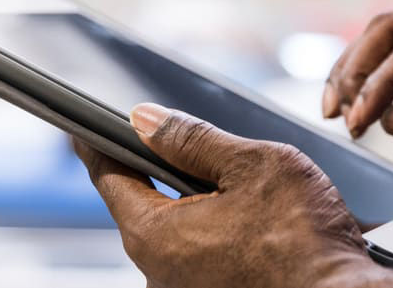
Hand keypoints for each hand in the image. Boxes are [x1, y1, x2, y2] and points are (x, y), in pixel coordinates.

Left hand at [74, 104, 383, 287]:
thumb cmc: (306, 242)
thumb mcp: (252, 165)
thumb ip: (192, 139)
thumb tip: (145, 120)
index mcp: (155, 236)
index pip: (109, 177)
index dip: (99, 145)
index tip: (86, 128)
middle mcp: (160, 275)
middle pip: (144, 207)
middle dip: (163, 175)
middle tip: (189, 148)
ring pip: (177, 235)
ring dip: (198, 208)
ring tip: (244, 192)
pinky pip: (201, 259)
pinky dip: (218, 235)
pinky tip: (255, 226)